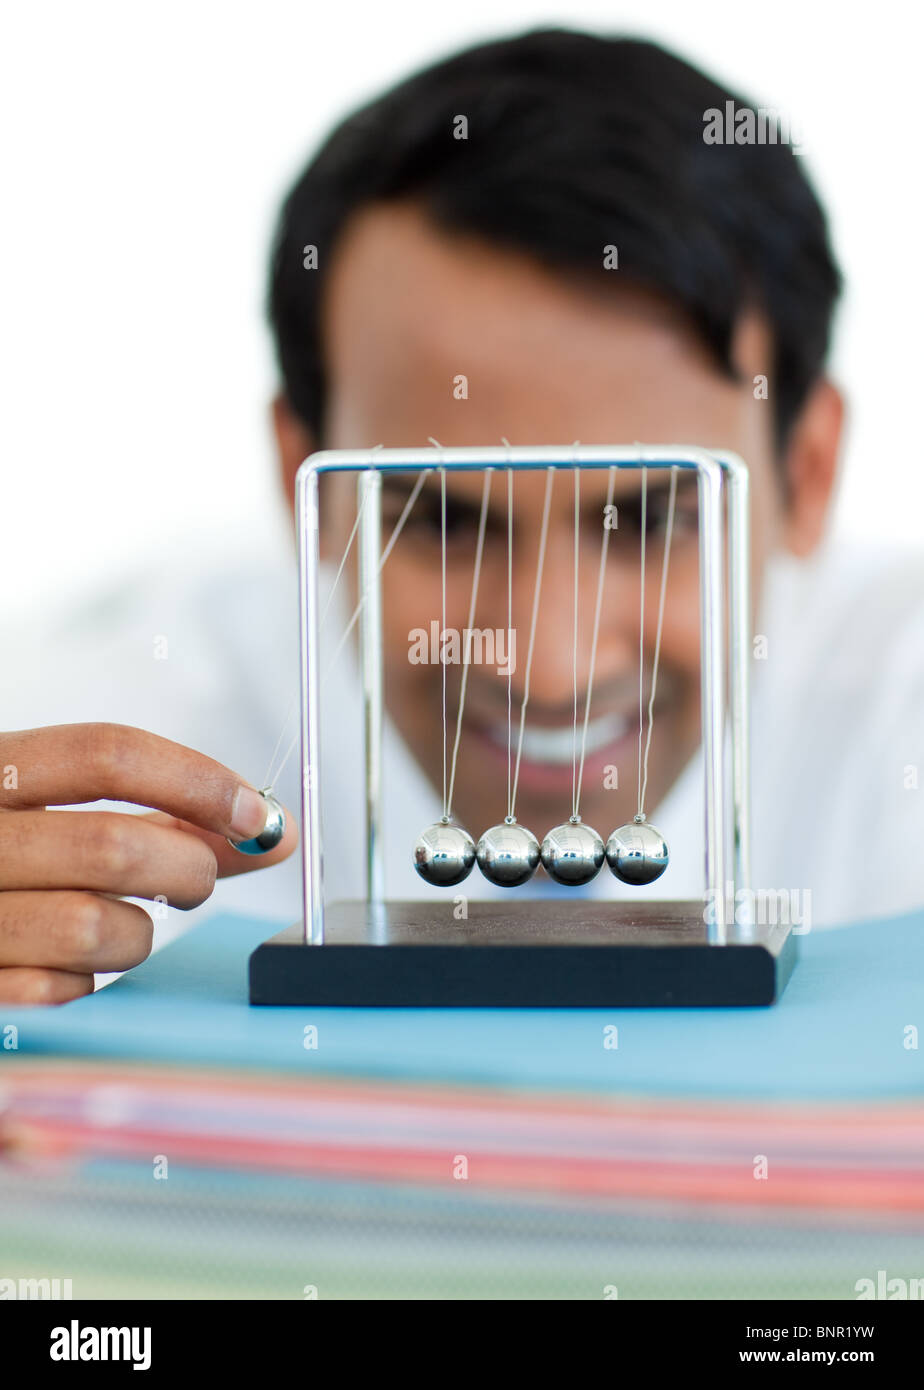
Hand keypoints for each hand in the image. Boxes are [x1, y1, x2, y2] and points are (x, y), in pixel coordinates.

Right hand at [0, 723, 296, 1003]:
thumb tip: (268, 830)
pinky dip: (84, 985)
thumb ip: (155, 815)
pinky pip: (58, 994)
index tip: (255, 813)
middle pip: (115, 844)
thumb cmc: (1, 855)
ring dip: (137, 934)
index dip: (197, 780)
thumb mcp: (50, 812)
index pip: (106, 753)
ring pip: (97, 928)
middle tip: (195, 876)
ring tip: (121, 925)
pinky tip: (66, 967)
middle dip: (188, 867)